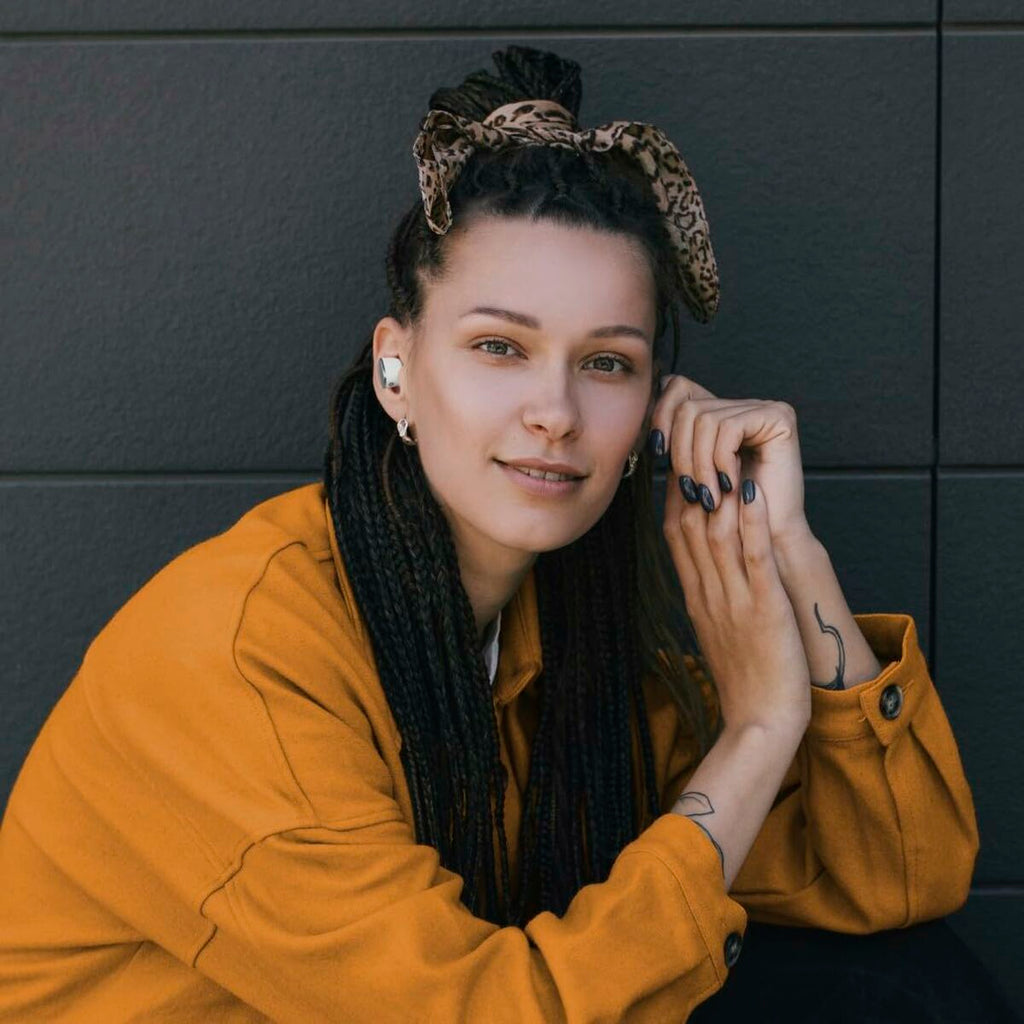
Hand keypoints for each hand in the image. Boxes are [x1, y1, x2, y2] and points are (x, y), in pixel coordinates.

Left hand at [649, 374, 811, 547]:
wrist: (765, 540)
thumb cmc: (726, 515)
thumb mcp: (689, 473)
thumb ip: (672, 444)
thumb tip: (647, 405)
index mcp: (721, 413)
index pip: (677, 387)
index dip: (661, 417)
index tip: (659, 453)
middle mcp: (743, 405)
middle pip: (688, 407)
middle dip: (681, 453)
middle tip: (691, 491)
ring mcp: (763, 407)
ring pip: (704, 419)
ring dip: (700, 464)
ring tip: (709, 495)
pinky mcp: (779, 417)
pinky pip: (728, 428)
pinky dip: (720, 460)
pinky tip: (729, 484)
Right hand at [653, 376, 811, 733]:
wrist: (758, 721)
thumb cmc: (742, 676)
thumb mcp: (712, 625)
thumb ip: (707, 586)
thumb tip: (704, 552)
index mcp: (694, 594)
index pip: (676, 530)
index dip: (677, 488)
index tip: (685, 455)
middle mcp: (706, 591)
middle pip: (688, 523)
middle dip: (691, 476)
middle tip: (698, 435)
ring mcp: (731, 599)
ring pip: (716, 534)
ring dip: (718, 488)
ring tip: (724, 447)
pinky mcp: (762, 609)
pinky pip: (752, 559)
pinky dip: (752, 522)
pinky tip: (754, 490)